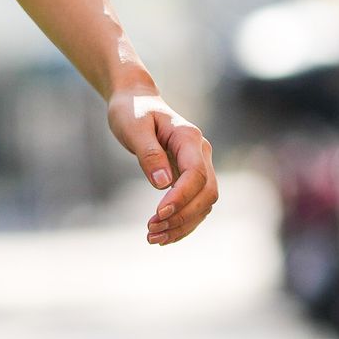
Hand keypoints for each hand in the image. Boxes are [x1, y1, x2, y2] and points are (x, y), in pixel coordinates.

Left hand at [107, 88, 218, 246]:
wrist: (135, 101)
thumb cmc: (132, 111)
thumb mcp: (133, 127)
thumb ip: (148, 154)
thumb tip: (162, 183)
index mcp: (189, 138)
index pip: (196, 174)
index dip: (180, 198)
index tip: (157, 214)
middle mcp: (200, 152)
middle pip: (207, 193)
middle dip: (182, 216)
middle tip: (151, 231)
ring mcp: (199, 165)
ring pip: (204, 203)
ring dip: (182, 224)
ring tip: (153, 238)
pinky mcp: (190, 177)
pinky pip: (195, 204)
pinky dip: (183, 222)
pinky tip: (163, 236)